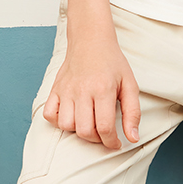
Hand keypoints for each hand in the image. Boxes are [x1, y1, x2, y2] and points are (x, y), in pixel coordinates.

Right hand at [42, 30, 140, 149]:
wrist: (90, 40)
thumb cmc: (112, 62)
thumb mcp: (130, 84)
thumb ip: (132, 113)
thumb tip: (133, 138)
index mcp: (103, 89)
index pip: (104, 128)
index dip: (111, 142)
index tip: (116, 143)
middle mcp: (82, 91)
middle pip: (84, 131)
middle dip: (97, 139)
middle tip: (104, 133)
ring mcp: (66, 90)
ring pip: (66, 126)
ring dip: (78, 131)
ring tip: (89, 122)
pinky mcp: (55, 89)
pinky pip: (49, 115)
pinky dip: (58, 121)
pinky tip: (72, 116)